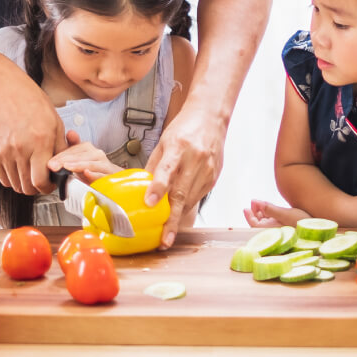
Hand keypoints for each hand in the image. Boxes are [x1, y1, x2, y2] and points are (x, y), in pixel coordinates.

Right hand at [0, 65, 66, 194]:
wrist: (2, 90)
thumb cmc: (33, 103)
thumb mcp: (55, 121)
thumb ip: (60, 147)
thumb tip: (64, 168)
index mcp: (40, 142)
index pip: (41, 181)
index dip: (48, 187)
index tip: (51, 183)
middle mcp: (19, 150)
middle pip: (26, 187)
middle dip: (37, 187)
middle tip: (41, 179)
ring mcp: (2, 152)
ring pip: (14, 184)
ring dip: (24, 183)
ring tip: (30, 171)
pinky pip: (2, 177)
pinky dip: (11, 177)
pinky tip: (18, 166)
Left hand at [48, 131, 118, 182]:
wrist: (109, 180)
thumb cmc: (92, 171)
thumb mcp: (78, 160)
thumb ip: (72, 148)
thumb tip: (70, 132)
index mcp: (88, 149)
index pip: (73, 149)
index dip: (61, 156)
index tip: (50, 163)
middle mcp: (97, 154)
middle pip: (81, 155)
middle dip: (66, 160)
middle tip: (53, 166)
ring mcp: (105, 165)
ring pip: (91, 163)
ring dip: (78, 165)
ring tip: (67, 166)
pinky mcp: (110, 176)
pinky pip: (102, 175)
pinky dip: (94, 175)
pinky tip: (86, 173)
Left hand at [145, 105, 223, 248]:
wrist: (211, 117)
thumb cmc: (185, 127)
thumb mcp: (164, 141)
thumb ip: (155, 165)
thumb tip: (142, 188)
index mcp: (178, 146)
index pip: (167, 170)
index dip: (158, 188)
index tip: (148, 203)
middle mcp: (195, 158)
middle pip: (181, 193)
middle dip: (172, 219)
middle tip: (163, 240)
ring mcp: (207, 169)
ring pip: (191, 199)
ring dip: (179, 217)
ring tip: (168, 233)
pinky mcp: (214, 176)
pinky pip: (198, 196)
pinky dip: (188, 205)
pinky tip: (180, 210)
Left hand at [244, 199, 310, 227]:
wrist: (317, 232)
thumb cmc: (301, 225)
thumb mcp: (285, 214)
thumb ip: (269, 208)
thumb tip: (254, 201)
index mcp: (270, 232)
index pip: (253, 225)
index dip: (248, 216)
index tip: (245, 207)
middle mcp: (272, 233)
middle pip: (257, 224)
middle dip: (254, 212)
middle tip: (254, 201)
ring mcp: (278, 231)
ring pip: (264, 222)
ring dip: (261, 213)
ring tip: (260, 203)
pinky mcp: (283, 229)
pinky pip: (271, 222)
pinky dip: (268, 215)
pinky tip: (269, 208)